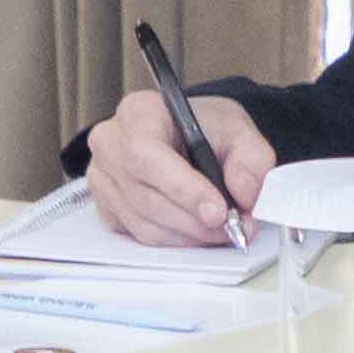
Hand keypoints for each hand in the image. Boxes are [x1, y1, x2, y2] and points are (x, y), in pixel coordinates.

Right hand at [85, 86, 270, 245]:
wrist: (190, 135)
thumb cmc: (205, 128)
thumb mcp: (238, 130)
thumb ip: (251, 158)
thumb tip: (245, 193)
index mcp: (138, 112)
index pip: (147, 154)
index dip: (183, 188)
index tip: (219, 211)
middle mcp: (111, 144)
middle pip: (147, 196)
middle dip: (196, 220)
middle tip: (234, 227)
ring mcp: (102, 178)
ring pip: (145, 223)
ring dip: (190, 235)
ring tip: (224, 230)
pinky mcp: (106, 207)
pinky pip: (140, 235)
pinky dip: (176, 240)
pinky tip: (198, 229)